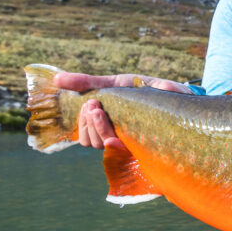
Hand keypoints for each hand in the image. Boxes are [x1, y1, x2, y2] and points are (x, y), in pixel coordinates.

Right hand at [53, 71, 191, 149]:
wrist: (175, 91)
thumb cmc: (144, 89)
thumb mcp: (114, 82)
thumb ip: (87, 82)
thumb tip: (57, 79)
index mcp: (108, 127)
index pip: (85, 138)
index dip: (83, 124)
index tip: (89, 104)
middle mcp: (117, 138)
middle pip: (90, 142)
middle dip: (88, 123)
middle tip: (94, 105)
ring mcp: (130, 143)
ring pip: (103, 146)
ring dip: (99, 129)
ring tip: (102, 110)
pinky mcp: (145, 147)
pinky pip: (123, 151)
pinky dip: (115, 141)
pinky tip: (117, 132)